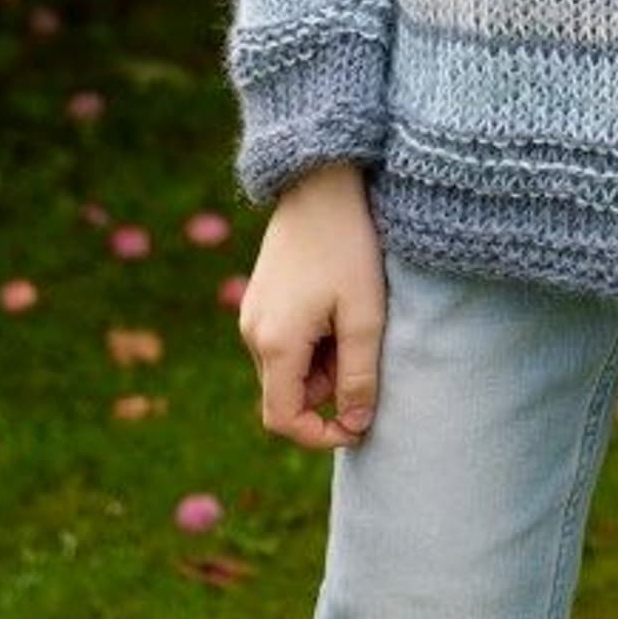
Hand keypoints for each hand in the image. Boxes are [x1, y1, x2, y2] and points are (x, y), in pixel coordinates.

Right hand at [239, 160, 387, 449]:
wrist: (320, 183)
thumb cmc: (348, 247)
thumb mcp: (365, 316)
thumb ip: (359, 377)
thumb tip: (355, 423)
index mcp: (275, 344)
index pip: (283, 420)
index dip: (319, 435)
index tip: (358, 424)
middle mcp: (252, 333)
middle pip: (288, 393)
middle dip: (328, 386)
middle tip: (363, 343)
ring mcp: (252, 314)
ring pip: (288, 367)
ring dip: (322, 360)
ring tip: (352, 314)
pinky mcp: (260, 298)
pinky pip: (283, 341)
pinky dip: (312, 339)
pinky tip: (335, 301)